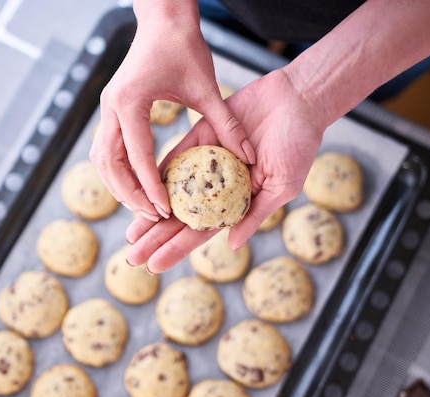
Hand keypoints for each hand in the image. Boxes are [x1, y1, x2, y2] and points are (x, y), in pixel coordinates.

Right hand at [89, 14, 254, 221]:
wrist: (163, 18)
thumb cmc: (185, 47)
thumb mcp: (208, 87)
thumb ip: (227, 124)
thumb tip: (249, 158)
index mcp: (131, 101)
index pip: (137, 156)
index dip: (150, 187)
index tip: (165, 210)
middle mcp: (111, 106)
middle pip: (109, 164)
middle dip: (129, 194)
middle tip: (152, 216)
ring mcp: (106, 107)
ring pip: (101, 160)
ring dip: (119, 186)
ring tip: (143, 207)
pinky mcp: (110, 108)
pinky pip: (105, 149)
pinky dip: (118, 170)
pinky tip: (136, 184)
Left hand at [126, 69, 326, 272]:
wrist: (299, 99)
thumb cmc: (299, 145)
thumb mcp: (282, 186)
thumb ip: (255, 213)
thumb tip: (232, 245)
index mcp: (237, 201)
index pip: (201, 230)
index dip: (177, 248)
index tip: (154, 265)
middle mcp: (217, 186)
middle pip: (180, 216)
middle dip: (156, 237)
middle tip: (132, 256)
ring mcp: (207, 163)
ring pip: (171, 191)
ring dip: (149, 211)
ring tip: (130, 232)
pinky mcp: (201, 136)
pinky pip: (175, 157)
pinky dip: (157, 173)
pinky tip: (137, 190)